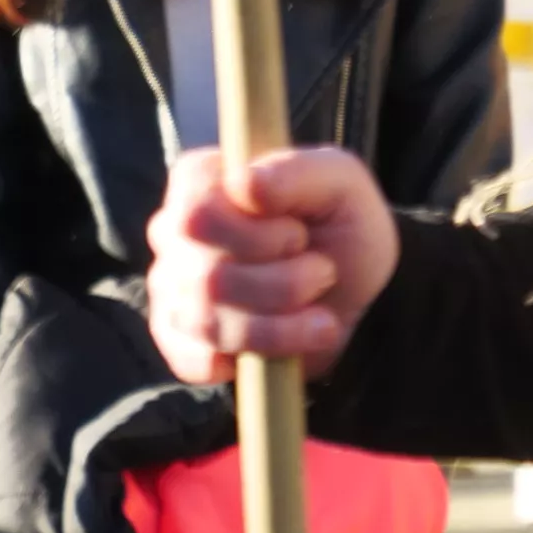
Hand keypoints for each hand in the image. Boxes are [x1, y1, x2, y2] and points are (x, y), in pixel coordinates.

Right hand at [146, 145, 399, 382]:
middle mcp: (174, 234)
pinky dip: (263, 352)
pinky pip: (200, 360)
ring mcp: (171, 290)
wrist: (360, 295)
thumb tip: (243, 182)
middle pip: (209, 276)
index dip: (253, 230)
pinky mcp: (180, 342)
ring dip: (283, 322)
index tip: (297, 231)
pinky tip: (292, 336)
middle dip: (285, 282)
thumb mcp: (342, 184)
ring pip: (208, 321)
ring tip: (319, 308)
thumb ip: (297, 172)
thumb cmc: (342, 226)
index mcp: (203, 182)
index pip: (194, 209)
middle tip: (322, 270)